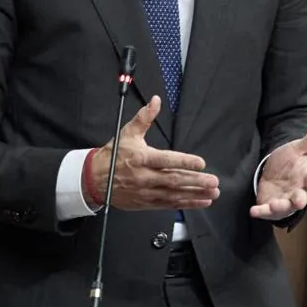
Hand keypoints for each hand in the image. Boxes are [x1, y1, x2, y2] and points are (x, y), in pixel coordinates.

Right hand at [91, 96, 219, 210]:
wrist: (94, 179)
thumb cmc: (113, 155)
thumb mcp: (128, 133)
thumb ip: (144, 117)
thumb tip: (156, 101)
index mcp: (142, 158)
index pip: (166, 160)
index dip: (184, 162)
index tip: (201, 163)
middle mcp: (145, 177)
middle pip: (174, 180)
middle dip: (196, 181)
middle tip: (213, 181)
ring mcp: (146, 192)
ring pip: (174, 195)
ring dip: (195, 194)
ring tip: (212, 193)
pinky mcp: (146, 203)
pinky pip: (169, 205)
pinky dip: (186, 204)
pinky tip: (200, 201)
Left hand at [250, 120, 306, 220]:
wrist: (275, 174)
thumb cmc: (291, 163)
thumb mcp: (299, 148)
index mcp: (306, 177)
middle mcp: (297, 191)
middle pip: (301, 198)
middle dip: (300, 200)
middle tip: (300, 202)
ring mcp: (284, 200)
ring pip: (284, 207)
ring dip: (280, 207)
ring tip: (274, 204)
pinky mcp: (269, 205)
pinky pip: (265, 210)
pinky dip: (260, 211)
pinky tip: (254, 211)